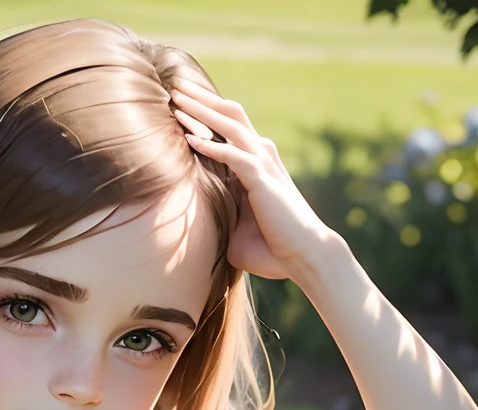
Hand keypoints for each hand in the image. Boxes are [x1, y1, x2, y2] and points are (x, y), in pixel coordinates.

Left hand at [170, 78, 338, 282]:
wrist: (303, 256)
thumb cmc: (271, 248)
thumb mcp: (236, 225)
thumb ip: (220, 211)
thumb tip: (196, 220)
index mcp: (256, 162)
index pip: (228, 126)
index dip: (205, 110)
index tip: (180, 101)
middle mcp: (261, 155)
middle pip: (229, 114)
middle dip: (201, 98)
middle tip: (175, 85)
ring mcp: (263, 163)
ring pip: (229, 126)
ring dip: (202, 111)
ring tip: (176, 99)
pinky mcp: (262, 179)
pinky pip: (232, 156)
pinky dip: (211, 146)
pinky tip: (189, 139)